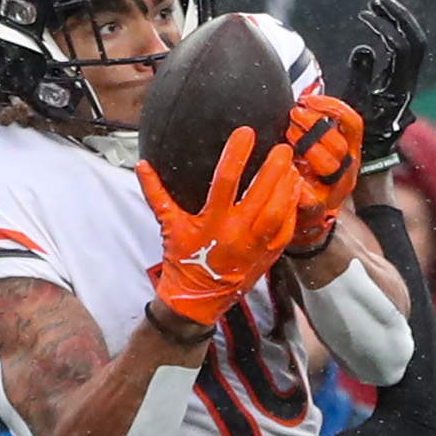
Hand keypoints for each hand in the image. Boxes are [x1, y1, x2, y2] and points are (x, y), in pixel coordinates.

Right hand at [141, 126, 300, 326]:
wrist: (197, 303)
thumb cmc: (183, 262)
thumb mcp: (168, 227)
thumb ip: (156, 194)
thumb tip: (141, 165)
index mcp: (212, 222)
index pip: (225, 180)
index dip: (237, 154)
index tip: (246, 132)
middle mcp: (236, 233)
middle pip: (261, 194)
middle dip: (274, 168)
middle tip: (283, 147)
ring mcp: (254, 247)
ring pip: (278, 212)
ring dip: (287, 187)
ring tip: (292, 167)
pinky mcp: (267, 257)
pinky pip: (285, 231)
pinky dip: (291, 210)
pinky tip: (294, 193)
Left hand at [283, 94, 363, 255]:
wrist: (307, 220)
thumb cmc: (308, 176)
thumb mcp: (317, 147)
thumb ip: (314, 123)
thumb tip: (305, 90)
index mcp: (350, 151)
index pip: (352, 124)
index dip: (333, 108)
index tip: (309, 99)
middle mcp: (347, 170)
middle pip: (338, 143)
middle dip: (313, 125)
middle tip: (293, 116)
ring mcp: (334, 191)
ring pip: (328, 164)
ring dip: (305, 146)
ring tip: (288, 137)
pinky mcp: (318, 209)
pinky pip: (309, 192)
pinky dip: (294, 177)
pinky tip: (284, 167)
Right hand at [335, 0, 428, 173]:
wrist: (370, 161)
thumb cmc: (359, 138)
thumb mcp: (354, 107)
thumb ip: (359, 76)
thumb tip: (364, 47)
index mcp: (401, 89)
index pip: (404, 47)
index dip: (388, 27)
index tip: (366, 16)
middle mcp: (408, 84)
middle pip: (415, 41)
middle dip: (400, 18)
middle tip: (379, 1)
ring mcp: (405, 84)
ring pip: (411, 45)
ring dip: (397, 24)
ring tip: (376, 7)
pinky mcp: (398, 84)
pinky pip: (402, 53)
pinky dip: (391, 36)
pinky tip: (376, 26)